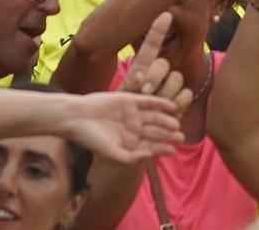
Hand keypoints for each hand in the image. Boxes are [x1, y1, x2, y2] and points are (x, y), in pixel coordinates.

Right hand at [57, 90, 183, 164]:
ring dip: (167, 121)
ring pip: (155, 117)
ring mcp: (132, 113)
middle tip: (182, 138)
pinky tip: (172, 107)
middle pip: (156, 131)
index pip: (149, 146)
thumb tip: (149, 155)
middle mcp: (132, 128)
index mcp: (128, 141)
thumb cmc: (90, 138)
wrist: (76, 117)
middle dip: (169, 135)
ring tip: (177, 125)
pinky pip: (150, 101)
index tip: (173, 151)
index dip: (161, 149)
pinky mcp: (130, 100)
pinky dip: (161, 103)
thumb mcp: (110, 152)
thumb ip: (130, 157)